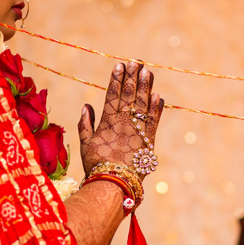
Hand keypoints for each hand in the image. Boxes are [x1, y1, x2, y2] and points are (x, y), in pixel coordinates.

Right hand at [78, 60, 163, 178]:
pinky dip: (156, 108)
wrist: (114, 182)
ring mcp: (138, 130)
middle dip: (132, 77)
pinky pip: (154, 120)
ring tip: (147, 71)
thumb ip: (86, 124)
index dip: (116, 79)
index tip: (119, 65)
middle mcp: (124, 122)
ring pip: (143, 103)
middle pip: (129, 95)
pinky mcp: (149, 140)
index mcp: (107, 121)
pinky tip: (158, 96)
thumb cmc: (96, 164)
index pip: (112, 94)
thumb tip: (86, 105)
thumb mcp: (85, 144)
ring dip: (145, 86)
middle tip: (135, 61)